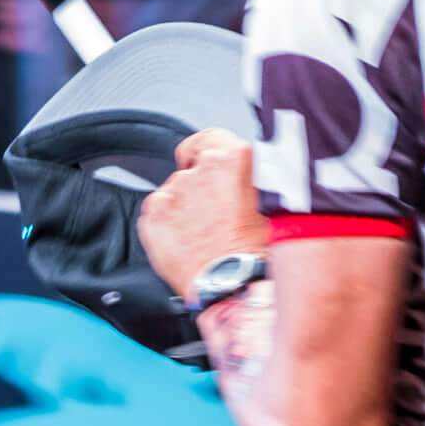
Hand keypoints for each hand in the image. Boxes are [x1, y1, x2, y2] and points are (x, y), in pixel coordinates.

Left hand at [136, 129, 269, 306]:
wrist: (236, 287)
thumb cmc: (259, 253)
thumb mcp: (272, 203)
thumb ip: (251, 179)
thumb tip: (245, 177)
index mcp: (235, 157)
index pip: (210, 138)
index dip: (204, 153)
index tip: (201, 163)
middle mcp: (202, 168)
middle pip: (192, 170)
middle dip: (199, 190)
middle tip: (214, 217)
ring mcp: (174, 191)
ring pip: (174, 194)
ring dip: (184, 211)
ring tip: (203, 238)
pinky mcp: (153, 215)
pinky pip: (155, 215)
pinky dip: (166, 227)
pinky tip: (186, 245)